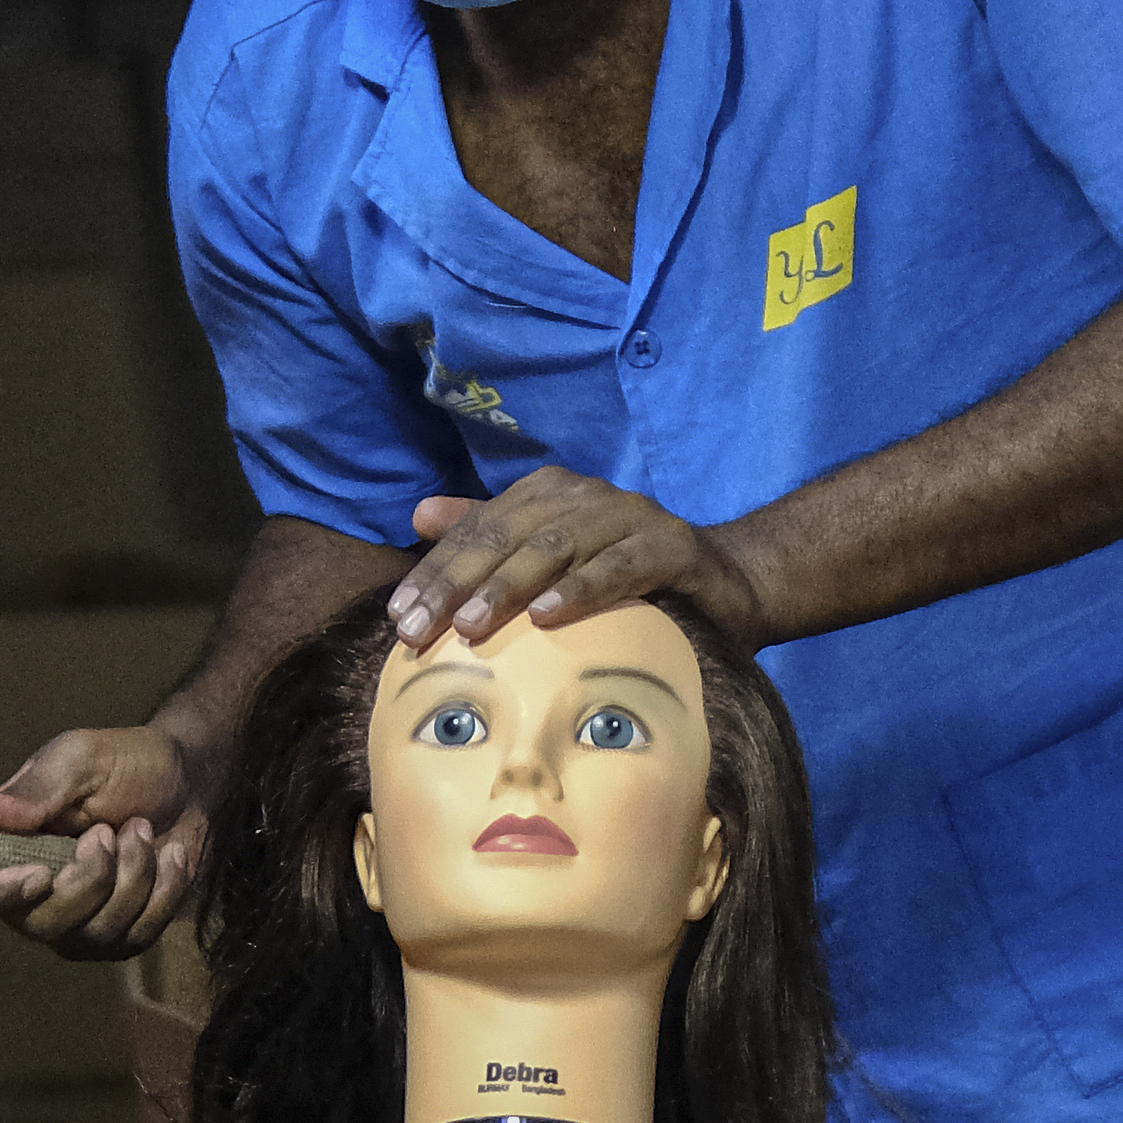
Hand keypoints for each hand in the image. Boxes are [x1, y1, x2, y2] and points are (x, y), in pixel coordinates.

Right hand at [0, 723, 208, 961]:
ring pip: (94, 933)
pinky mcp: (118, 937)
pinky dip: (164, 891)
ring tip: (143, 829)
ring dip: (134, 876)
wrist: (186, 782)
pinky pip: (136, 937)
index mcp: (2, 848)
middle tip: (108, 830)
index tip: (41, 872)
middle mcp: (28, 895)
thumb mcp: (78, 760)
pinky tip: (169, 856)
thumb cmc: (124, 764)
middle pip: (39, 924)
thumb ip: (33, 790)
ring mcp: (74, 923)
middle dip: (90, 879)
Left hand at [389, 467, 771, 652]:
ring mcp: (628, 515)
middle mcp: (583, 495)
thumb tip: (421, 515)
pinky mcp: (668, 545)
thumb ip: (489, 534)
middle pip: (508, 536)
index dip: (435, 573)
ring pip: (556, 547)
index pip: (478, 531)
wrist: (723, 585)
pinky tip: (548, 619)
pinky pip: (618, 566)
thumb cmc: (625, 577)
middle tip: (420, 628)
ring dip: (511, 587)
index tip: (398, 618)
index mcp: (547, 494)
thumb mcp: (551, 558)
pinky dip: (581, 590)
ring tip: (473, 627)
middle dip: (458, 582)